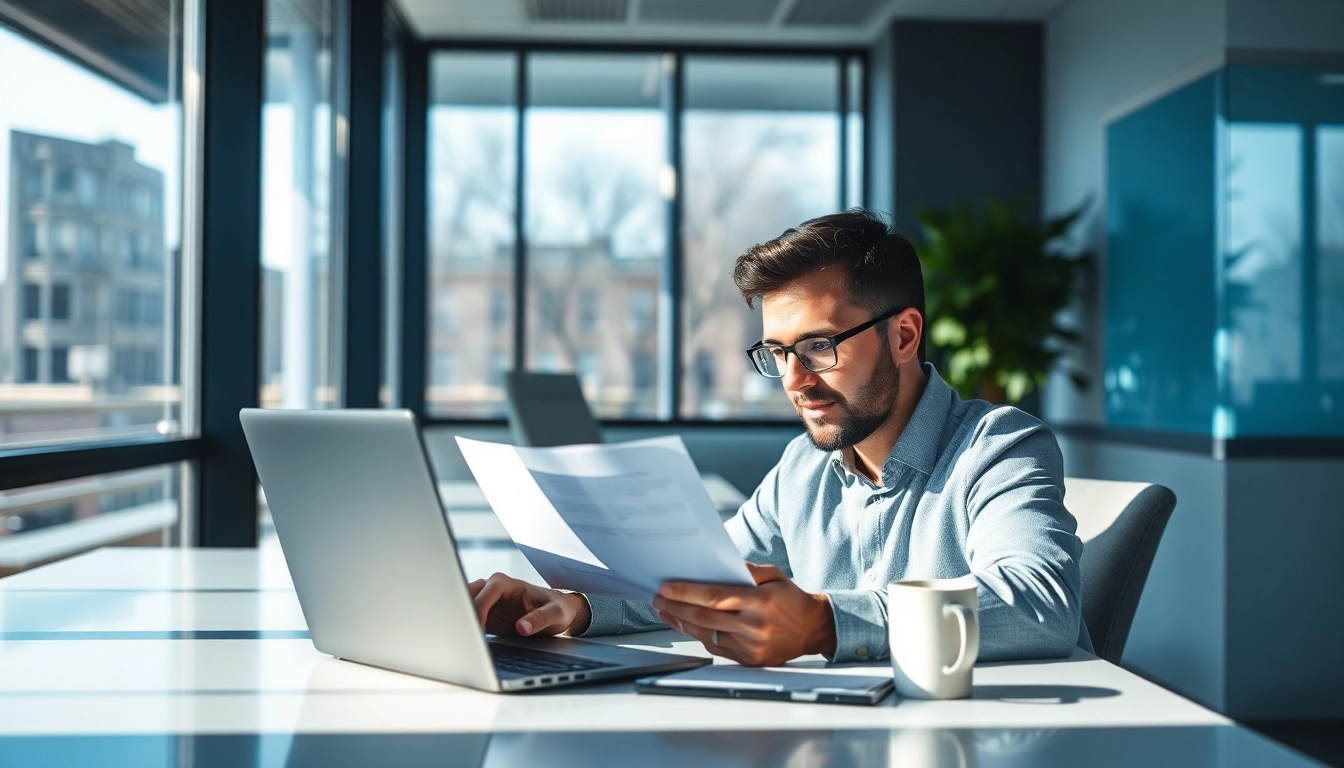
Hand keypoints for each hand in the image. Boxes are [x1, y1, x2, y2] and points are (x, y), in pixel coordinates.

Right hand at [468, 572, 591, 636]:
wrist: (555, 612)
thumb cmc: (557, 608)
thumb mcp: (555, 613)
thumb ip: (540, 619)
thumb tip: (522, 628)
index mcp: (507, 584)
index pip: (486, 592)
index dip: (479, 608)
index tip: (477, 627)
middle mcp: (492, 589)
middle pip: (467, 596)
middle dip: (462, 612)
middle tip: (460, 634)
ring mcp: (486, 602)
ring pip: (464, 606)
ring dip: (461, 620)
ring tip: (461, 639)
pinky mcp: (484, 615)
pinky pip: (468, 620)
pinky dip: (464, 629)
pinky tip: (465, 642)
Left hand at [652, 563, 836, 665]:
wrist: (811, 628)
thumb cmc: (790, 599)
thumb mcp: (773, 575)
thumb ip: (746, 570)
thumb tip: (716, 567)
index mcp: (760, 601)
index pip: (714, 596)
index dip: (686, 592)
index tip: (666, 588)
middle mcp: (754, 626)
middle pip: (704, 617)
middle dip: (676, 606)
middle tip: (657, 597)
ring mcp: (750, 646)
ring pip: (705, 634)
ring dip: (680, 621)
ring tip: (664, 610)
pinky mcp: (748, 659)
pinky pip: (715, 646)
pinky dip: (696, 634)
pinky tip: (684, 624)